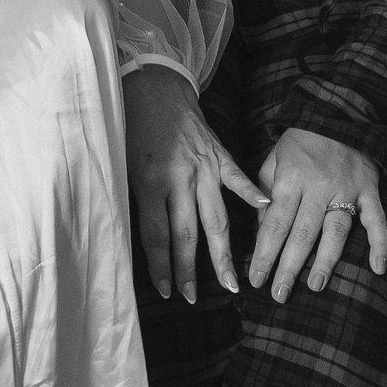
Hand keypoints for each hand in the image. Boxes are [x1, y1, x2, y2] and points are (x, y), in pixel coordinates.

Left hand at [123, 66, 269, 302]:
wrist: (152, 88)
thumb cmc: (131, 129)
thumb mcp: (121, 164)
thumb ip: (134, 199)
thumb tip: (140, 240)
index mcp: (149, 181)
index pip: (156, 234)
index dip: (161, 266)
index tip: (166, 291)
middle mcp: (178, 177)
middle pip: (186, 234)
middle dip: (189, 270)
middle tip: (193, 298)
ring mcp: (202, 166)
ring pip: (215, 218)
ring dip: (222, 253)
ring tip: (231, 281)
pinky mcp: (218, 154)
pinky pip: (237, 178)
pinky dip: (251, 194)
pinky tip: (265, 212)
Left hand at [249, 127, 386, 300]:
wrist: (336, 113)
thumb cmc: (299, 141)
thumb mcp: (272, 160)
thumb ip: (264, 192)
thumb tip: (261, 229)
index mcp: (290, 180)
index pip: (274, 224)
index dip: (264, 254)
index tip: (256, 279)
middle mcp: (318, 188)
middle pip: (301, 234)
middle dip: (288, 267)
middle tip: (279, 294)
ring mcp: (346, 190)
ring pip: (335, 232)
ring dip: (325, 262)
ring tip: (315, 286)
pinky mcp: (369, 191)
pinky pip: (376, 220)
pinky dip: (380, 245)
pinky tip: (378, 269)